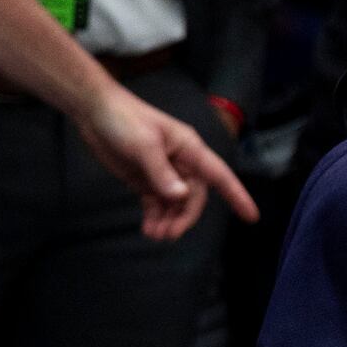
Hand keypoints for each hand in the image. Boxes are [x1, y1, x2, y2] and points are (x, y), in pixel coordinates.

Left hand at [74, 84, 258, 242]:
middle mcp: (182, 163)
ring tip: (154, 235)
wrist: (95, 111)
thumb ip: (161, 173)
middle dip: (184, 217)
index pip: (220, 176)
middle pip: (193, 197)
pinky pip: (156, 202)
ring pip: (175, 203)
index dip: (238, 196)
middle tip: (168, 235)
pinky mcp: (145, 179)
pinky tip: (148, 228)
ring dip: (168, 220)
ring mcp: (163, 172)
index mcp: (190, 149)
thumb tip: (181, 197)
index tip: (251, 217)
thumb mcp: (144, 145)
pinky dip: (154, 216)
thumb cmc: (125, 120)